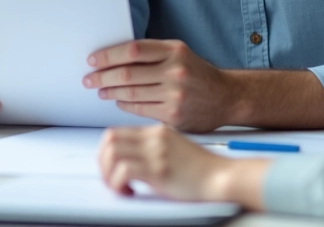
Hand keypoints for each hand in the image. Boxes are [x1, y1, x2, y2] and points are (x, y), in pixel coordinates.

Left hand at [84, 40, 232, 131]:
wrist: (226, 97)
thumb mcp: (180, 54)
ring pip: (131, 93)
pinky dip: (125, 104)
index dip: (109, 55)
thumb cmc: (197, 74)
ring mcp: (175, 95)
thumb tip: (115, 57)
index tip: (94, 60)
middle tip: (89, 78)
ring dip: (110, 91)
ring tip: (100, 89)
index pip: (133, 50)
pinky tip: (118, 100)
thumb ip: (152, 54)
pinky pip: (140, 109)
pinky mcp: (173, 116)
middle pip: (128, 73)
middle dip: (103, 76)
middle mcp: (175, 71)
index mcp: (175, 50)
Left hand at [98, 125, 267, 208]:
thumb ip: (153, 146)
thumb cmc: (201, 168)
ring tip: (118, 186)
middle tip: (109, 178)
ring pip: (112, 153)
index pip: (117, 132)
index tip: (110, 167)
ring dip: (108, 173)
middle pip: (110, 139)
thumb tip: (130, 158)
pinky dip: (118, 184)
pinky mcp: (159, 170)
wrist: (221, 176)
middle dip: (102, 161)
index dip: (106, 151)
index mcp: (156, 130)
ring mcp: (156, 152)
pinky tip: (129, 192)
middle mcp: (154, 138)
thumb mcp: (174, 147)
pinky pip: (124, 171)